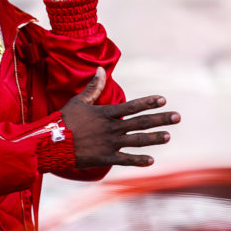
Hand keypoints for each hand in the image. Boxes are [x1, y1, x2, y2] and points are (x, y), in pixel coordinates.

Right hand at [60, 67, 180, 168]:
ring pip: (137, 140)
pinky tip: (151, 160)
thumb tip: (100, 70)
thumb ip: (92, 87)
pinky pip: (125, 160)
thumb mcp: (78, 101)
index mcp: (106, 113)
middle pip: (141, 122)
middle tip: (177, 117)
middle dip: (160, 119)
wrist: (53, 143)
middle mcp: (112, 128)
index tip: (163, 99)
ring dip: (154, 138)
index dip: (148, 102)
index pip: (132, 106)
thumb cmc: (64, 120)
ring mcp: (110, 143)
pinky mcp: (105, 157)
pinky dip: (138, 160)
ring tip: (168, 136)